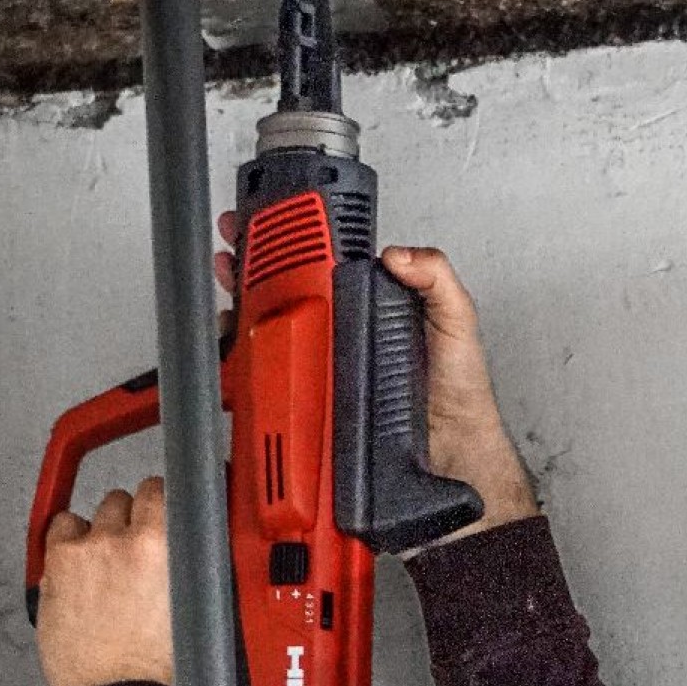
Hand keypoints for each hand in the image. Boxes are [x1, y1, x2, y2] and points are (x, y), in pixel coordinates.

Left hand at [37, 478, 174, 685]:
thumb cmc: (156, 666)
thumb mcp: (196, 605)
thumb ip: (192, 564)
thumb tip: (192, 542)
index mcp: (166, 546)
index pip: (164, 491)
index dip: (164, 502)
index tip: (162, 508)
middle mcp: (123, 540)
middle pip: (128, 498)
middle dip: (133, 518)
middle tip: (136, 547)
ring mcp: (85, 551)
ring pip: (94, 511)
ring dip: (101, 528)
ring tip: (106, 560)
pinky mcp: (55, 565)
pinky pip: (60, 527)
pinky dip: (68, 538)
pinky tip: (79, 561)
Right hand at [214, 222, 538, 544]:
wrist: (453, 454)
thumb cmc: (458, 392)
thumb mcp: (458, 323)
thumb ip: (438, 280)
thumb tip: (399, 255)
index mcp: (371, 310)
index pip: (320, 269)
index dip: (287, 248)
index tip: (260, 230)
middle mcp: (343, 337)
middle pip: (283, 299)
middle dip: (247, 277)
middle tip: (229, 261)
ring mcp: (325, 372)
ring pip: (269, 340)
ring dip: (239, 323)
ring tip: (228, 308)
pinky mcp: (313, 407)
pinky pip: (274, 387)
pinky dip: (246, 374)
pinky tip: (235, 361)